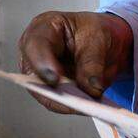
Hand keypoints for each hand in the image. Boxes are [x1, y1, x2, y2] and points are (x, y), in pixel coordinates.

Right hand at [17, 11, 132, 114]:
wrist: (103, 40)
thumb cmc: (93, 30)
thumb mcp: (98, 38)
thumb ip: (92, 63)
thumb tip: (92, 89)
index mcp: (42, 29)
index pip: (35, 46)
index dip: (42, 65)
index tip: (55, 79)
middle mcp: (34, 54)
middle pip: (35, 77)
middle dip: (56, 92)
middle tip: (77, 101)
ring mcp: (40, 74)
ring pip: (46, 95)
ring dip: (67, 103)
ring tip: (88, 106)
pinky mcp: (51, 90)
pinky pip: (59, 102)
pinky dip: (74, 106)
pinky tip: (88, 107)